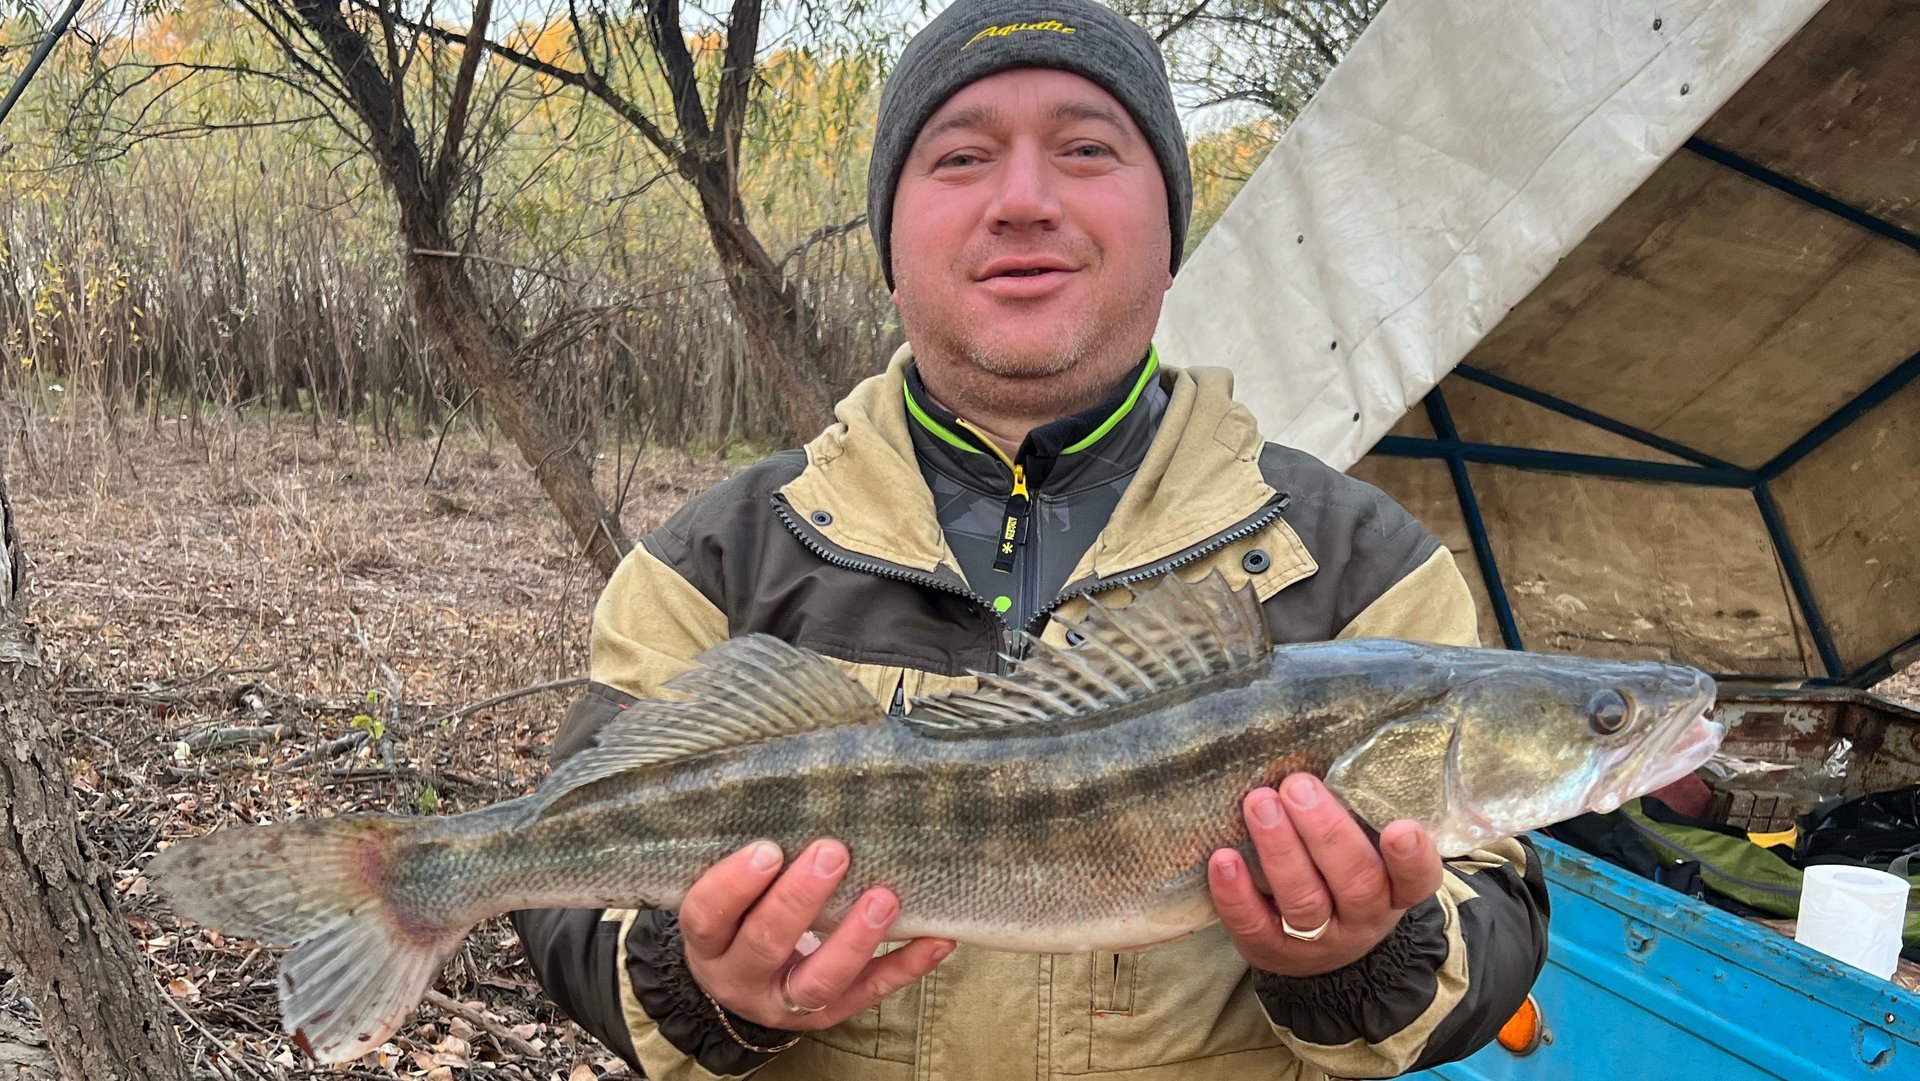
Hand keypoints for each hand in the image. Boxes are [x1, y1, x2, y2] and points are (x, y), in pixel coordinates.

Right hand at [681, 838, 954, 1029]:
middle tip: (832, 852)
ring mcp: (786, 1004)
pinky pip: (870, 993)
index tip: (768, 848)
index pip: (706, 917)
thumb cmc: (739, 914)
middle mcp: (739, 979)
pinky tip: (936, 940)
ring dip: (854, 939)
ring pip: (818, 982)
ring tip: (884, 897)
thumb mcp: (726, 895)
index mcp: (707, 943)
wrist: (744, 982)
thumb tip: (797, 791)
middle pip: (764, 945)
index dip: (733, 886)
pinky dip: (905, 967)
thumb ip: (749, 858)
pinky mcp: (831, 1014)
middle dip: (799, 900)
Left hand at [1209, 774, 1442, 977]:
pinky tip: (1223, 858)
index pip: (1417, 879)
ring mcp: (1318, 941)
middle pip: (1355, 882)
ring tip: (1259, 804)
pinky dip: (1237, 893)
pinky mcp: (1271, 950)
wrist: (1316, 947)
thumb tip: (1316, 744)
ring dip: (1280, 851)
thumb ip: (1353, 812)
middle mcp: (1363, 918)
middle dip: (1324, 832)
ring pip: (1305, 902)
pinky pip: (1254, 926)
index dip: (1411, 858)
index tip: (1402, 828)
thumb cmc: (1339, 875)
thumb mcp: (1363, 850)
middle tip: (1296, 787)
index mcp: (1394, 890)